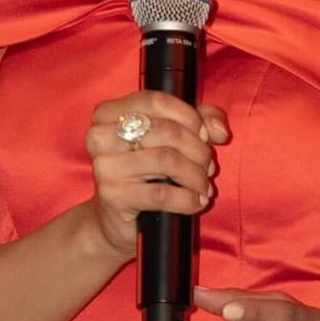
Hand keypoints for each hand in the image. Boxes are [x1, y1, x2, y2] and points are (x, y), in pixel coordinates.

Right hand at [84, 94, 229, 261]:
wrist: (115, 220)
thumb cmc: (145, 174)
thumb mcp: (170, 139)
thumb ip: (198, 122)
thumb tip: (219, 130)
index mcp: (108, 114)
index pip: (155, 100)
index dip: (189, 116)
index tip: (205, 135)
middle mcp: (100, 136)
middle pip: (165, 130)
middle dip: (197, 149)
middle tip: (209, 166)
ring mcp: (104, 166)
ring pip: (166, 160)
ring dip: (196, 175)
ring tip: (204, 186)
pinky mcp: (112, 196)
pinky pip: (161, 193)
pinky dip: (187, 199)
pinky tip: (196, 202)